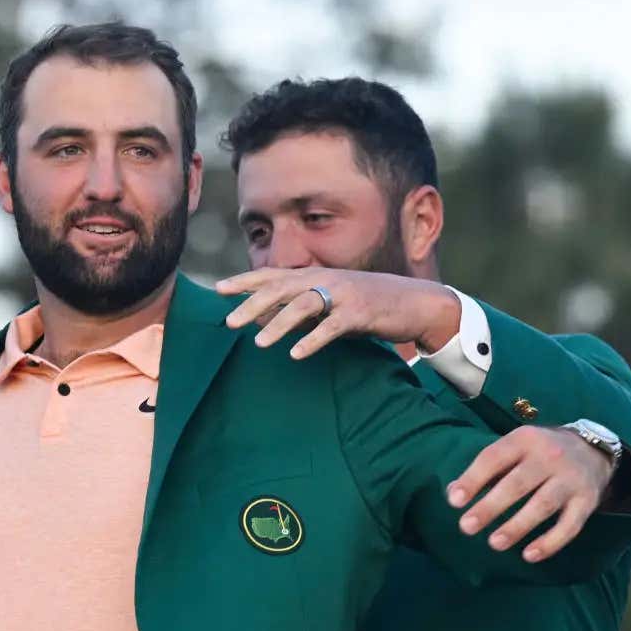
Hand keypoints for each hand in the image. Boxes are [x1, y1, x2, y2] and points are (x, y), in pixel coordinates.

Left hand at [216, 267, 462, 358]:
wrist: (412, 302)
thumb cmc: (365, 305)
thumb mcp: (327, 302)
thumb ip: (296, 308)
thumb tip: (258, 317)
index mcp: (315, 275)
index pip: (272, 275)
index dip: (245, 281)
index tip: (218, 290)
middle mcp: (325, 280)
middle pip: (280, 288)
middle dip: (253, 304)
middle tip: (229, 322)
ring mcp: (343, 295)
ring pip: (303, 306)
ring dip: (278, 324)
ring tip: (259, 344)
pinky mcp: (359, 314)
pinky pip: (331, 328)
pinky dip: (313, 340)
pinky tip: (296, 355)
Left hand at [446, 426, 615, 560]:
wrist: (593, 451)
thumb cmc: (540, 454)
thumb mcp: (515, 450)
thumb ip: (486, 470)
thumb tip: (453, 494)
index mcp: (526, 439)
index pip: (495, 457)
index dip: (474, 479)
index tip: (455, 501)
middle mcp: (550, 455)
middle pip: (518, 483)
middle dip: (491, 506)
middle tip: (467, 527)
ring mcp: (571, 479)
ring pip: (543, 504)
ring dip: (518, 525)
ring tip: (495, 543)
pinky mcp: (587, 501)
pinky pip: (570, 526)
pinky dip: (551, 542)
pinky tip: (530, 555)